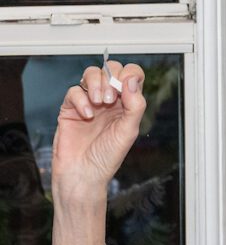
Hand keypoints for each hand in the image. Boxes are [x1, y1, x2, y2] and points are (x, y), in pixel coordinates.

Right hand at [52, 61, 145, 202]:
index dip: (130, 74)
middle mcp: (109, 102)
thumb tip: (132, 80)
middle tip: (110, 100)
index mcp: (127, 105)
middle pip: (111, 70)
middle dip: (111, 79)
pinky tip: (86, 115)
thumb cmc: (107, 158)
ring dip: (97, 84)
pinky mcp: (71, 107)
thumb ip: (135, 105)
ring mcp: (90, 102)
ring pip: (91, 74)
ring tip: (99, 103)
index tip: (125, 87)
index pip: (131, 76)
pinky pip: (74, 90)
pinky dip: (81, 99)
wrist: (83, 174)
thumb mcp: (129, 132)